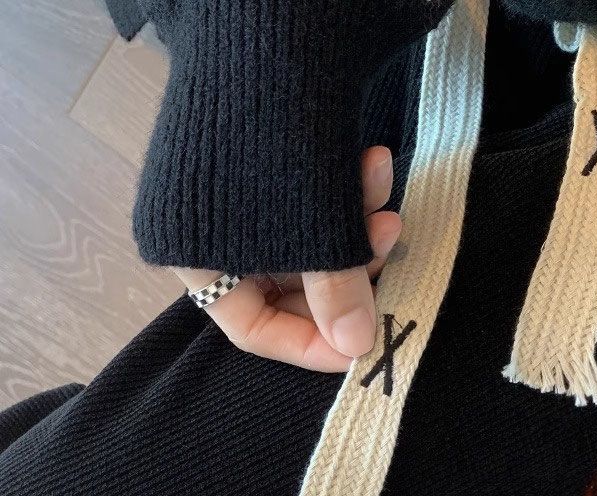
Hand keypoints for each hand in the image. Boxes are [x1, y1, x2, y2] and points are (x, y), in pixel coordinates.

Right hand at [171, 146, 400, 371]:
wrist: (265, 23)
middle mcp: (212, 233)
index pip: (252, 329)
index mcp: (194, 257)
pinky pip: (314, 207)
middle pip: (290, 290)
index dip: (309, 346)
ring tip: (390, 207)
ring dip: (357, 231)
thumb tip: (358, 348)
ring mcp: (240, 199)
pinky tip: (373, 165)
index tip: (362, 349)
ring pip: (311, 248)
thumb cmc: (274, 141)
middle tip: (387, 261)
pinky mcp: (272, 168)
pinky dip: (347, 197)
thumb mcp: (311, 232)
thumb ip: (334, 293)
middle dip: (348, 278)